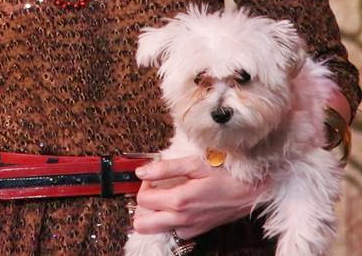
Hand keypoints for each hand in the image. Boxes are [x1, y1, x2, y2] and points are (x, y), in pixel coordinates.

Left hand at [132, 155, 265, 239]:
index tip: (152, 177)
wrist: (253, 190)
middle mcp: (183, 219)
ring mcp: (191, 228)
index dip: (143, 186)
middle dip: (142, 206)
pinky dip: (171, 220)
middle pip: (143, 224)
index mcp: (179, 201)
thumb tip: (141, 171)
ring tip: (166, 196)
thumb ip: (164, 169)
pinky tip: (178, 206)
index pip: (143, 200)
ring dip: (155, 214)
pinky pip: (176, 231)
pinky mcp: (200, 231)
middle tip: (154, 190)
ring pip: (159, 229)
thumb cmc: (226, 174)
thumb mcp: (194, 164)